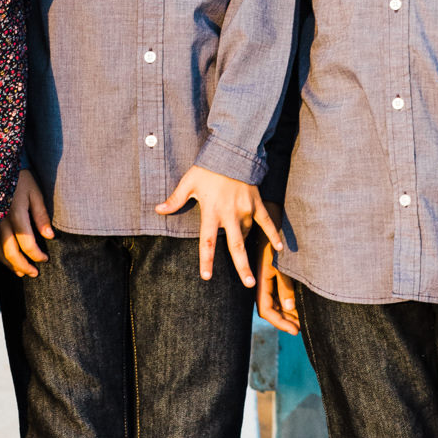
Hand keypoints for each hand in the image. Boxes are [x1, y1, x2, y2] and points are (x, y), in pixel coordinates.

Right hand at [0, 169, 53, 277]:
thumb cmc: (20, 179)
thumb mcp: (35, 193)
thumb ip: (41, 216)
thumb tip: (50, 236)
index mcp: (16, 214)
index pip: (27, 243)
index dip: (37, 255)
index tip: (45, 259)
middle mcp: (0, 221)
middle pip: (10, 251)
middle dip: (23, 266)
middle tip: (34, 274)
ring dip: (10, 264)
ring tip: (22, 273)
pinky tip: (7, 260)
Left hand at [156, 167, 280, 285]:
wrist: (232, 152)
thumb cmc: (207, 169)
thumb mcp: (188, 183)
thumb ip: (175, 199)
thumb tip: (158, 210)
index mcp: (212, 212)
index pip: (208, 242)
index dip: (207, 260)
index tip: (207, 276)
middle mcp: (230, 215)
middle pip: (237, 246)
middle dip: (243, 267)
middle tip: (249, 284)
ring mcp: (246, 210)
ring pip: (247, 235)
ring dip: (245, 246)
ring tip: (246, 259)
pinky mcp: (257, 203)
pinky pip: (267, 222)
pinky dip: (273, 235)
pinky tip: (279, 248)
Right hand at [255, 203, 298, 330]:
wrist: (274, 212)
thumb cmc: (277, 235)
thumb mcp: (282, 261)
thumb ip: (285, 284)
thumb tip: (289, 306)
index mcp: (262, 279)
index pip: (266, 309)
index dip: (280, 322)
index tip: (296, 330)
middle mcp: (263, 279)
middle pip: (271, 307)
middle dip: (285, 319)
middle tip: (301, 327)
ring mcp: (268, 274)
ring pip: (276, 300)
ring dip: (288, 310)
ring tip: (302, 318)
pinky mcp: (275, 267)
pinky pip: (280, 289)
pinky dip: (289, 299)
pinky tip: (299, 301)